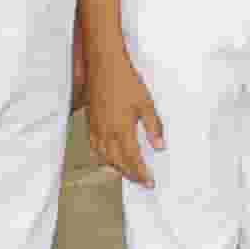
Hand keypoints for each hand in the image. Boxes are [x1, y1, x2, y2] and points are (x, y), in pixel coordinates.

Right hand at [84, 44, 163, 186]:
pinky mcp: (89, 122)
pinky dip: (102, 157)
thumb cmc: (126, 82)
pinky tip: (109, 157)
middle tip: (141, 182)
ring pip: (103, 157)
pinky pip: (94, 146)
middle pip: (117, 162)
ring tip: (128, 173)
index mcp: (121, 129)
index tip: (150, 182)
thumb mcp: (146, 103)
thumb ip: (154, 127)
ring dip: (116, 168)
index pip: (132, 159)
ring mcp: (95, 128)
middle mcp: (106, 132)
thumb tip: (160, 147)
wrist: (104, 66)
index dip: (141, 173)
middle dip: (130, 174)